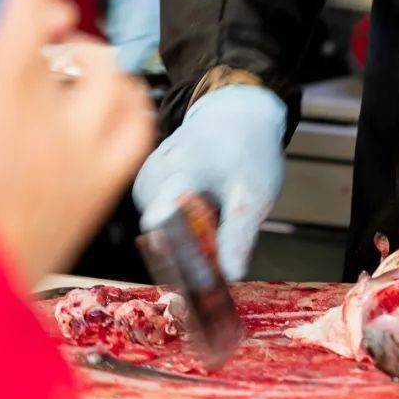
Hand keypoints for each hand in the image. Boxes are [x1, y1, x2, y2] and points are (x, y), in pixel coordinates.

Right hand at [0, 0, 154, 287]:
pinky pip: (137, 129)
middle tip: (47, 40)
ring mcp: (81, 157)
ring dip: (97, 69)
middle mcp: (45, 123)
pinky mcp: (100, 189)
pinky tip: (110, 108)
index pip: (24, 22)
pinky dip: (128, 107)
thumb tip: (10, 39)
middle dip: (63, 36)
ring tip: (75, 73)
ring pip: (117, 85)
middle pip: (77, 50)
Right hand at [132, 85, 286, 280]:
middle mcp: (150, 176)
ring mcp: (144, 179)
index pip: (163, 228)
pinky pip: (159, 218)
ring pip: (160, 231)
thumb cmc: (248, 150)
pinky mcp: (144, 184)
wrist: (236, 117)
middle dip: (189, 254)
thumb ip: (239, 235)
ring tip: (215, 215)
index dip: (183, 260)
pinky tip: (202, 209)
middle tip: (220, 254)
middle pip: (161, 236)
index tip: (208, 281)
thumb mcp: (254, 192)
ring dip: (187, 240)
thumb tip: (232, 275)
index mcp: (176, 173)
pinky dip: (181, 226)